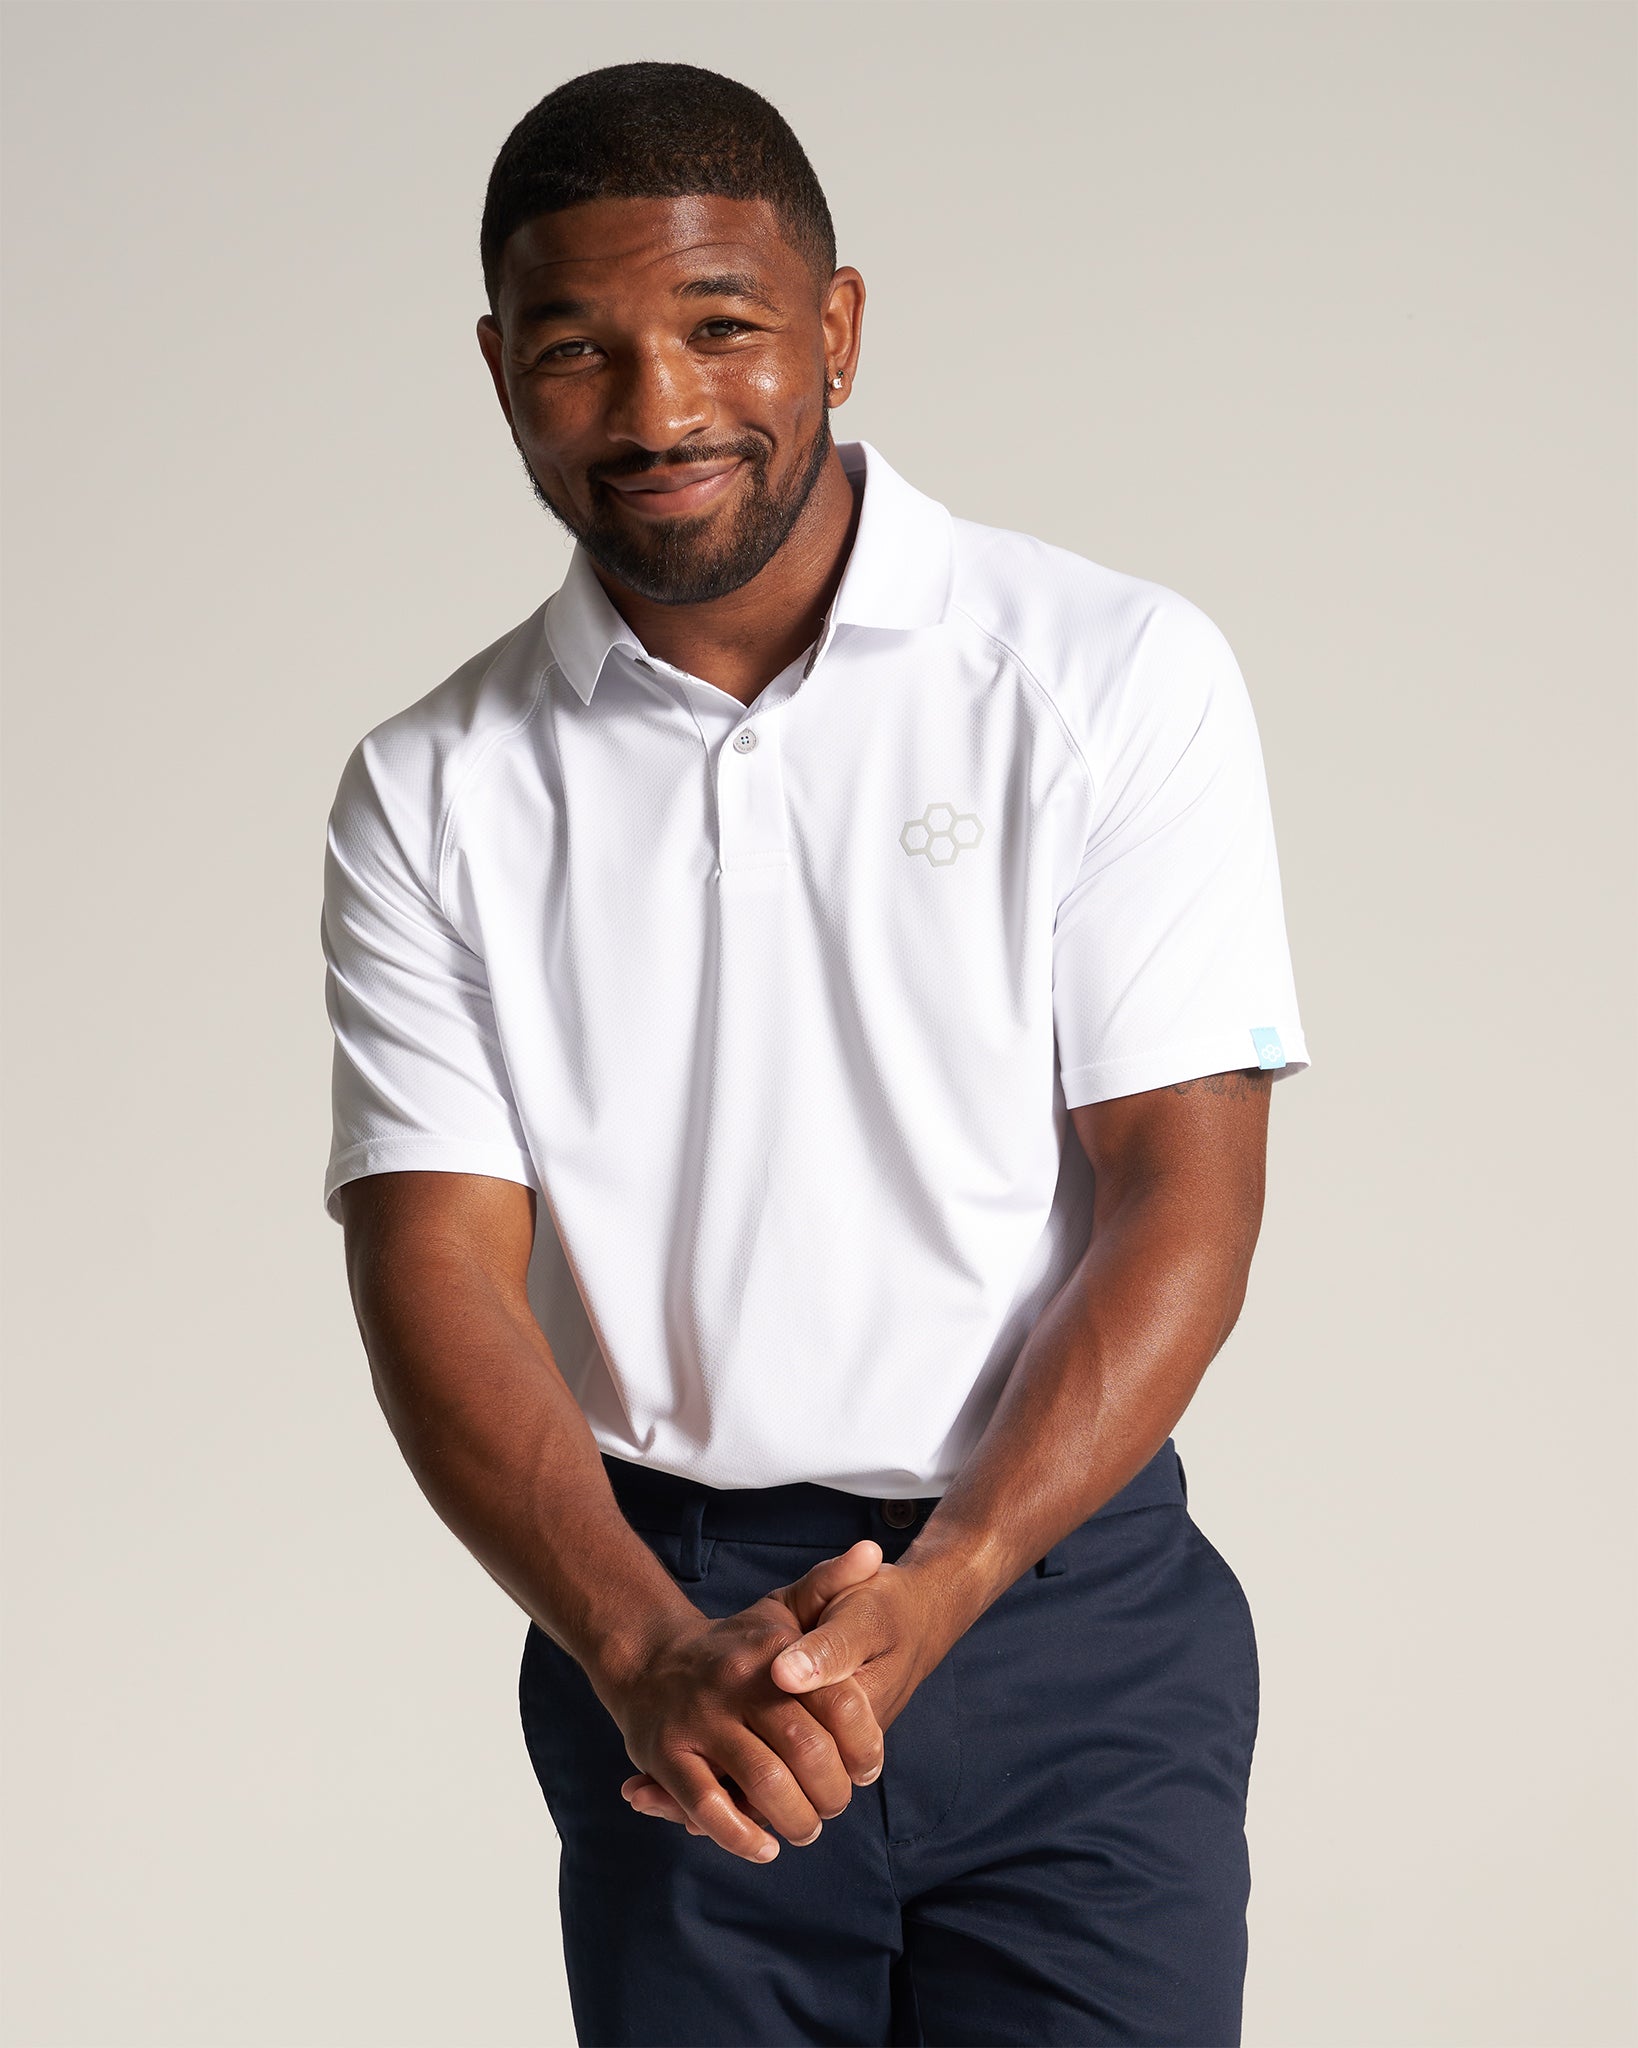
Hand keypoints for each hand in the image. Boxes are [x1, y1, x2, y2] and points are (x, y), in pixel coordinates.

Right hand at [622, 1555, 944, 1834]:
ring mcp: (699, 1720)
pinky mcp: (667, 1754)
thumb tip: (871, 1552)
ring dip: (795, 1818)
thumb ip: (830, 1584)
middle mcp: (737, 1682)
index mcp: (773, 1650)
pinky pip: (707, 1806)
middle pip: (806, 1749)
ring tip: (807, 1829)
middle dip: (832, 1791)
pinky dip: (740, 1835)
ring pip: (762, 1782)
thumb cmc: (734, 1646)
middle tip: (837, 1805)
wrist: (646, 1656)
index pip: (837, 1701)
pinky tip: (764, 1846)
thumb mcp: (782, 1608)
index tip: (868, 1768)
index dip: (863, 1744)